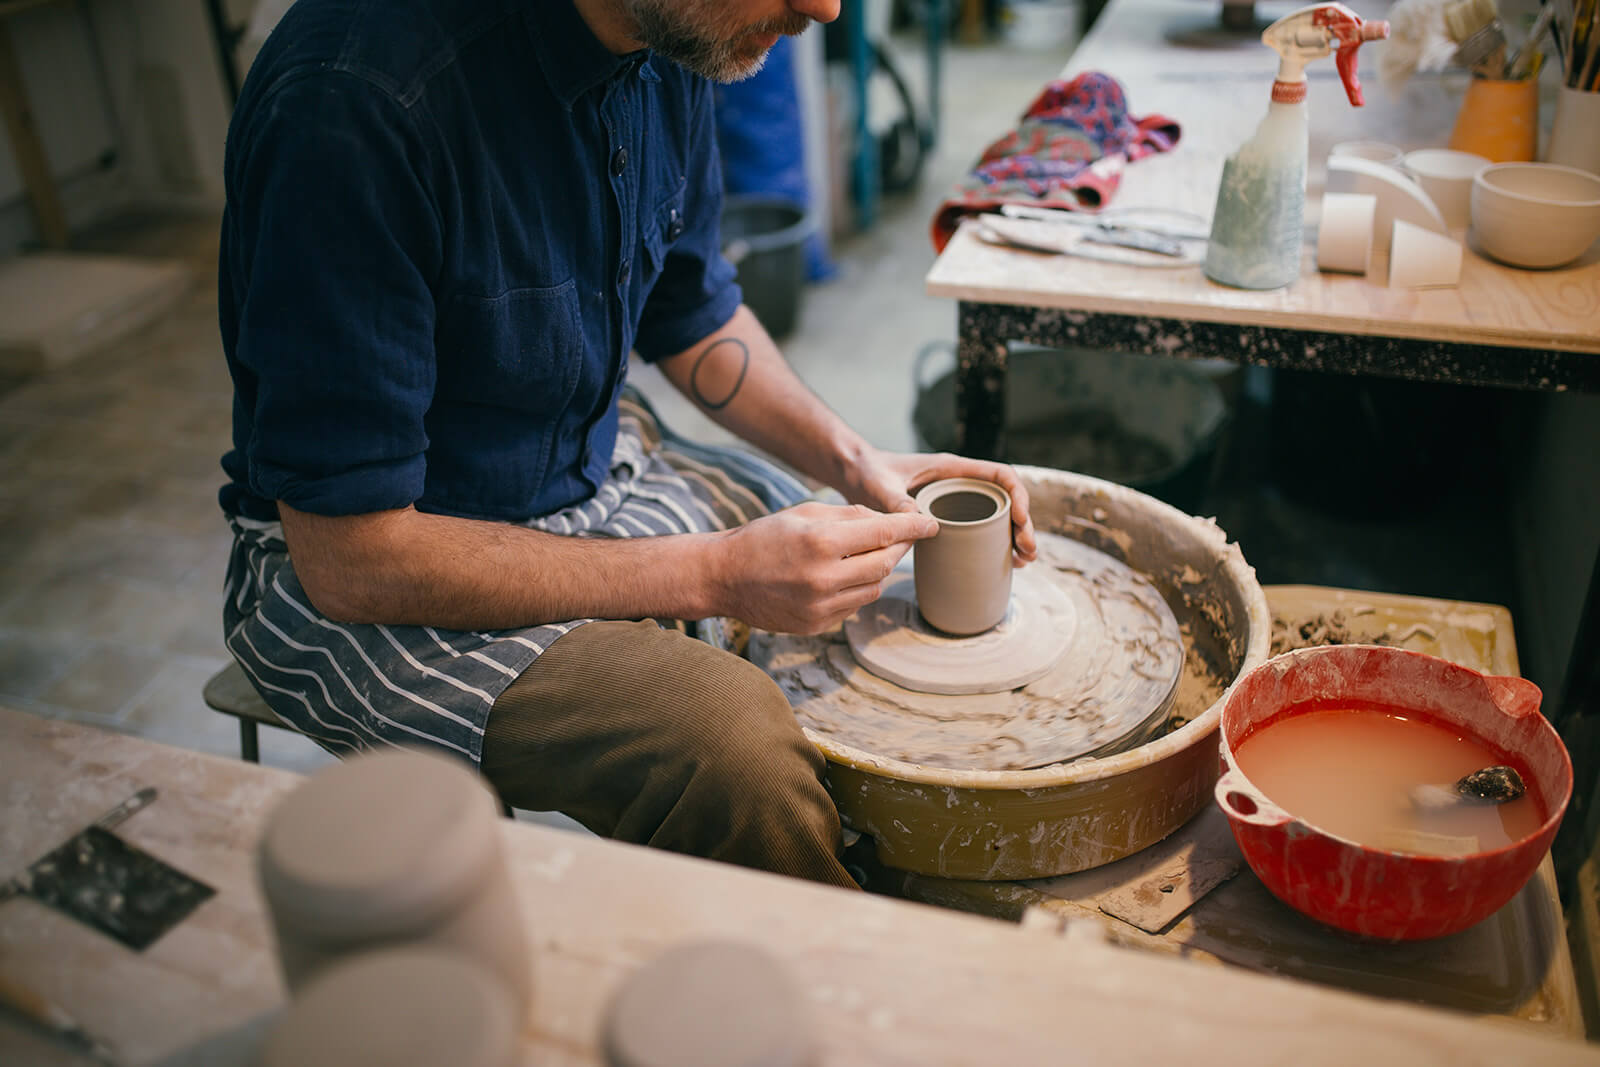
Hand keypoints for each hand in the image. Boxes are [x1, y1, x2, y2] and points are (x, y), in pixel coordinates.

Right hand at [713, 501, 937, 633]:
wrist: (724, 577)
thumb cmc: (764, 537)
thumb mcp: (804, 512)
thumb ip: (849, 515)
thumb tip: (888, 522)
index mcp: (820, 541)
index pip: (883, 532)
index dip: (913, 526)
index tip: (932, 522)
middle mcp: (824, 577)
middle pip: (885, 563)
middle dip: (901, 547)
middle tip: (906, 536)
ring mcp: (820, 606)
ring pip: (874, 587)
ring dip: (879, 569)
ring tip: (868, 554)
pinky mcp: (817, 625)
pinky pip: (854, 606)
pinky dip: (857, 589)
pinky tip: (842, 576)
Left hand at [840, 450, 1037, 566]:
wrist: (854, 473)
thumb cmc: (868, 472)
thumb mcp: (881, 486)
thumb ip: (898, 502)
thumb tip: (922, 523)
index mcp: (951, 469)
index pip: (1000, 475)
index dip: (1017, 496)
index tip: (1019, 520)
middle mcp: (959, 483)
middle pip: (1005, 501)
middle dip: (1022, 525)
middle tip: (1027, 552)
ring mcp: (955, 501)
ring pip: (997, 517)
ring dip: (1014, 537)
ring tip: (1023, 561)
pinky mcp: (947, 516)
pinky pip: (980, 528)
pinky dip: (996, 544)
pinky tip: (1006, 562)